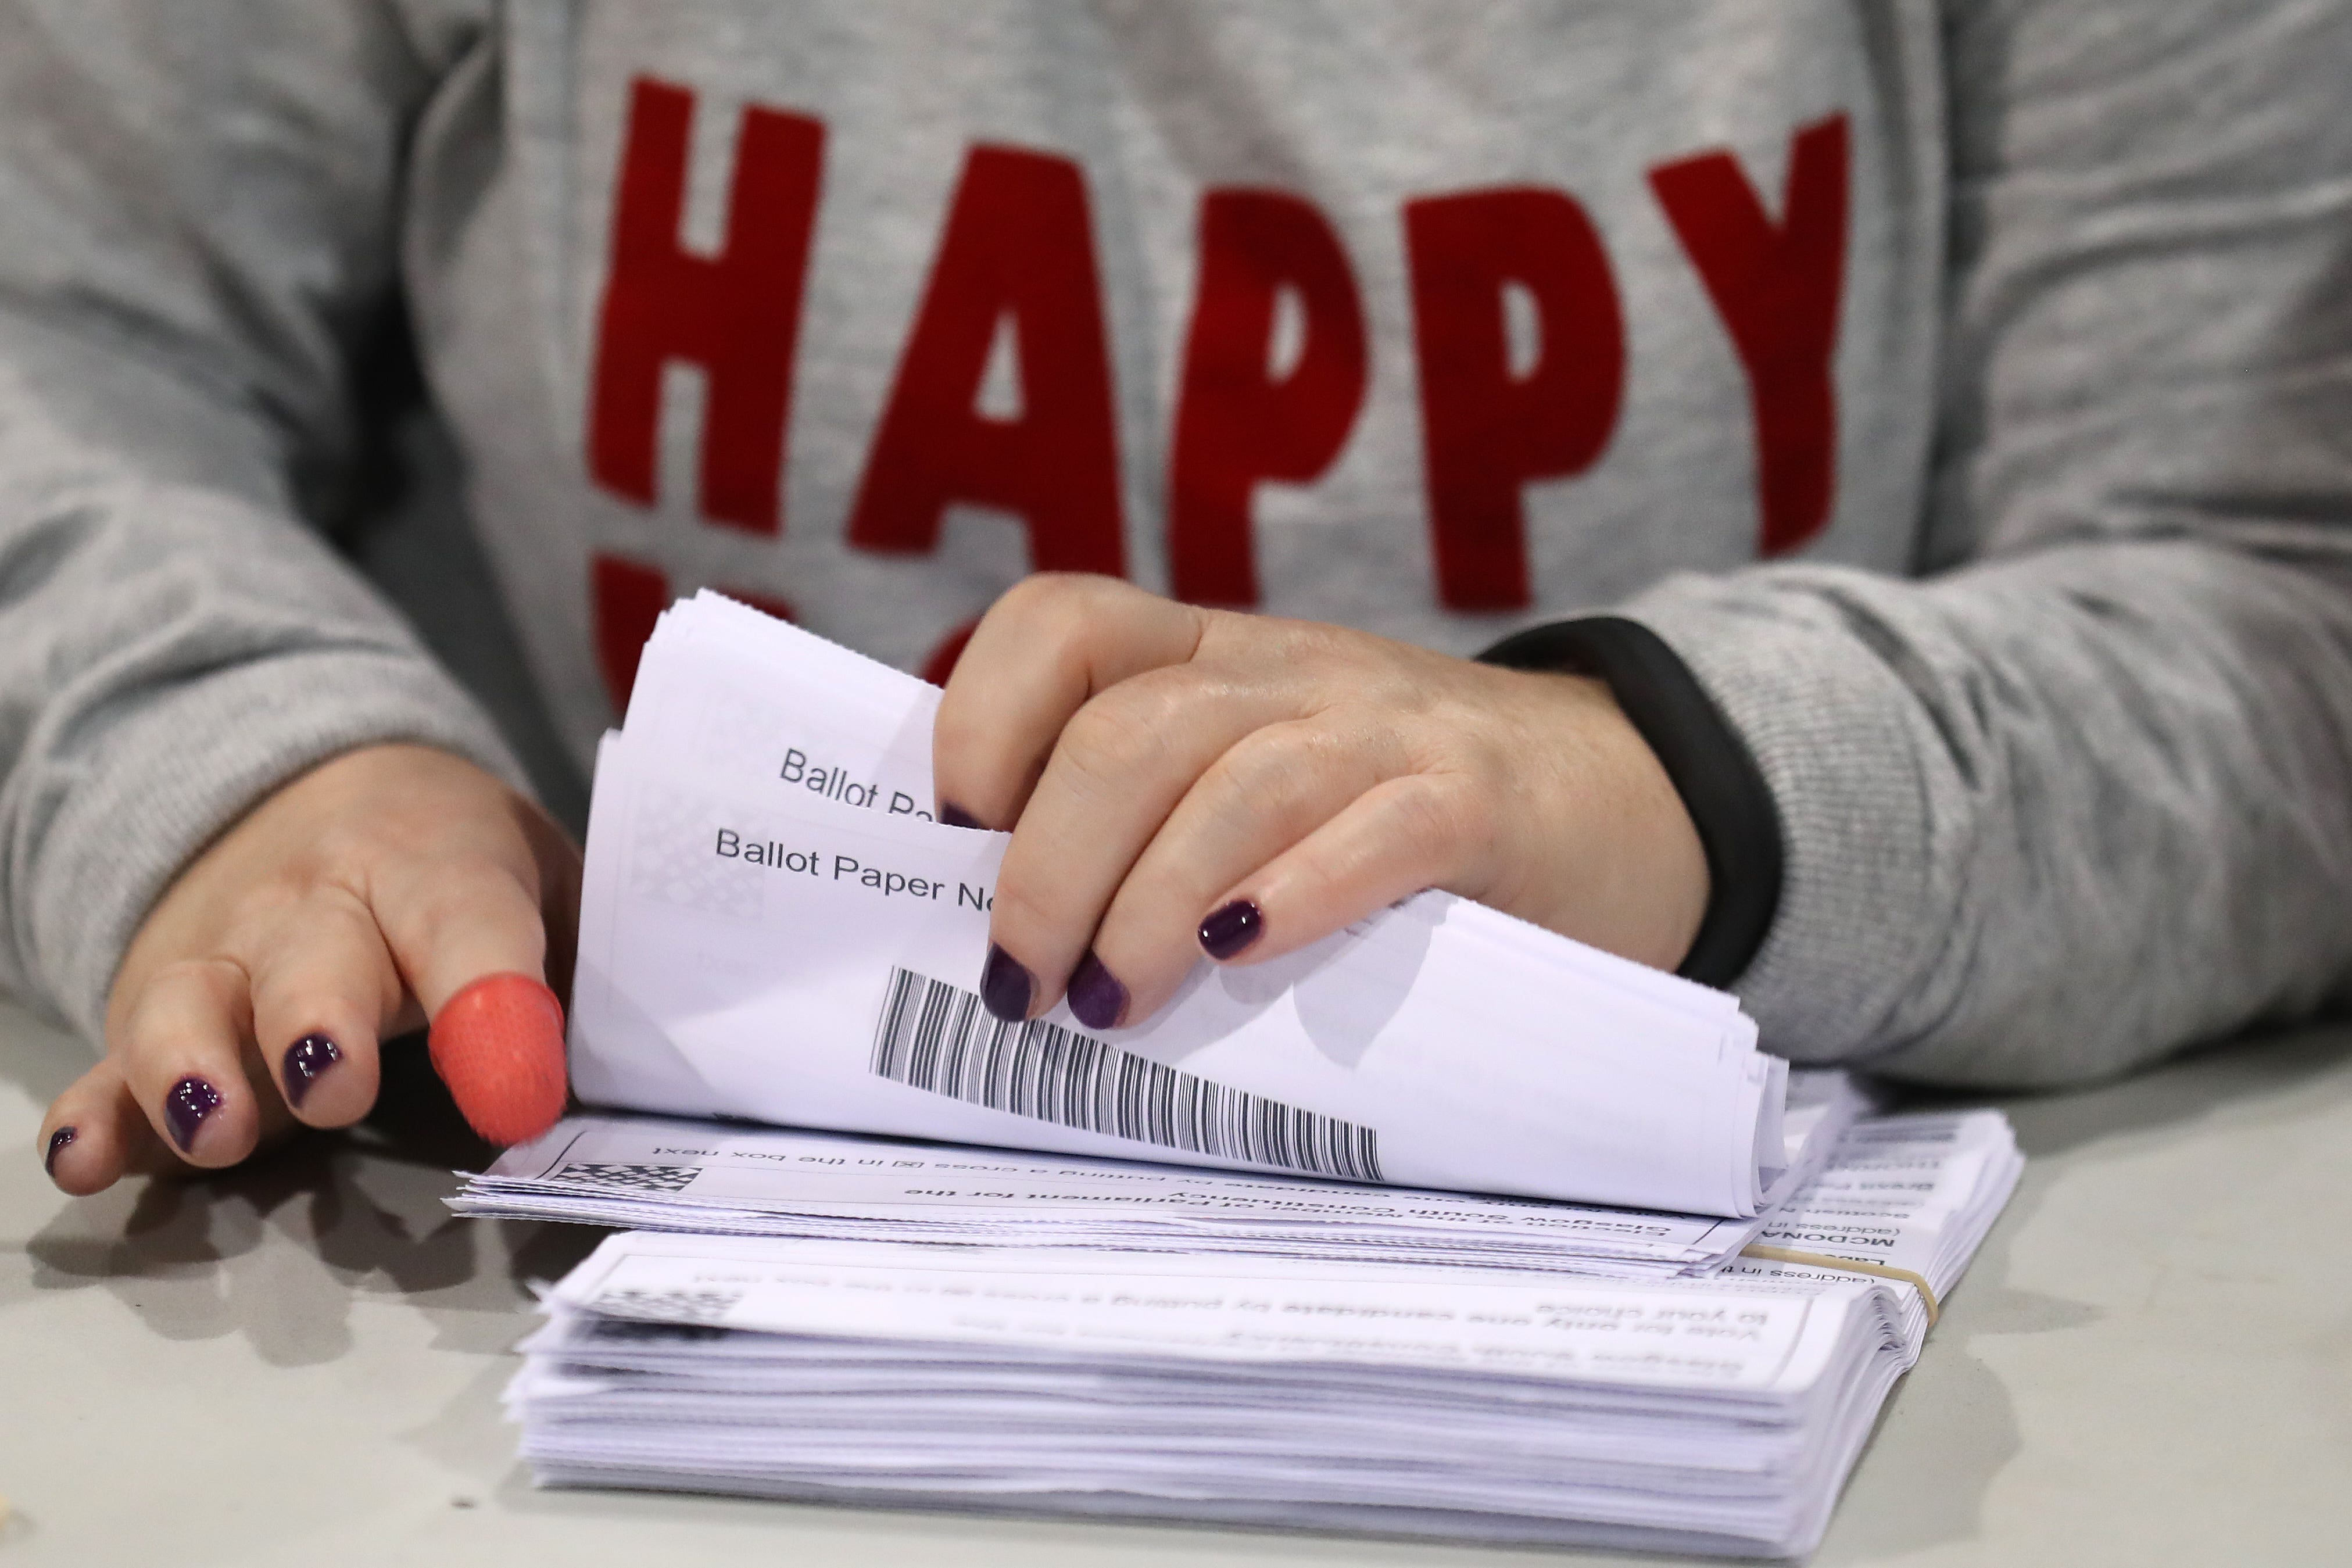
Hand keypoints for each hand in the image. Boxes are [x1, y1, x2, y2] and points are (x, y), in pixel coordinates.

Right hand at [37, 744, 580, 1192]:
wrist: (316, 784)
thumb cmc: (457, 862)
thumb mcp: (542, 880)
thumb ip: (590, 962)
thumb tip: (653, 1063)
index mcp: (434, 864)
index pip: (469, 927)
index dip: (495, 1010)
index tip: (519, 1095)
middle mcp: (316, 905)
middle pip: (312, 964)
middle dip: (320, 1027)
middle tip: (335, 1091)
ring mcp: (222, 957)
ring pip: (195, 1009)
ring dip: (197, 1072)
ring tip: (216, 1132)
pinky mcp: (154, 1006)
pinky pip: (113, 1062)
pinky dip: (99, 1113)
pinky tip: (87, 1160)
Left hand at [932, 575, 1708, 1030]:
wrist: (1618, 797)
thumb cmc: (1393, 819)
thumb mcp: (1260, 781)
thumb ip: (1152, 819)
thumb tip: (996, 932)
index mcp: (1212, 660)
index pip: (1067, 622)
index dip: (982, 711)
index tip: (954, 826)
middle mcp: (1289, 675)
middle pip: (1130, 734)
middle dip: (1048, 867)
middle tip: (1021, 986)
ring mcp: (1387, 732)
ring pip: (1237, 783)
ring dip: (1148, 903)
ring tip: (1107, 1006)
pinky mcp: (1478, 807)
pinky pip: (1378, 830)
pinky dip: (1298, 892)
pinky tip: (1243, 953)